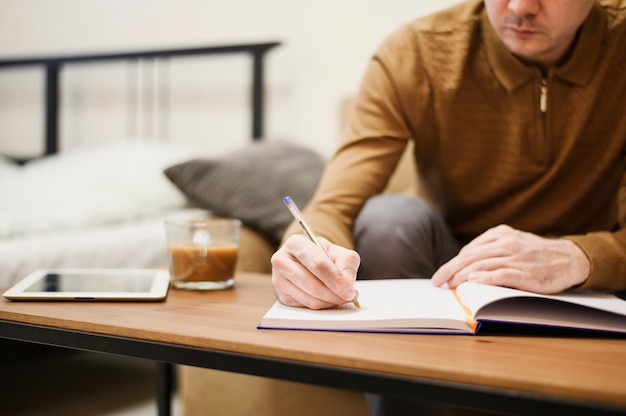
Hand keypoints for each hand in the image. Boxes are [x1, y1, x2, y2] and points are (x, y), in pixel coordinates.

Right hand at [271, 235, 360, 308]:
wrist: (306, 261)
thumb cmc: (322, 255)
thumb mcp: (338, 252)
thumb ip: (347, 263)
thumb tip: (347, 284)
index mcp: (296, 243)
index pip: (318, 264)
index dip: (336, 279)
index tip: (350, 291)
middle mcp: (282, 261)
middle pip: (313, 285)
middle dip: (335, 294)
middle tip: (350, 297)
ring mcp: (279, 280)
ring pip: (311, 299)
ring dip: (331, 302)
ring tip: (341, 296)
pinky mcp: (281, 296)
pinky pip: (307, 307)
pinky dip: (322, 305)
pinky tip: (328, 298)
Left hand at [431, 225, 589, 293]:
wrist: (570, 258)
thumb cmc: (537, 254)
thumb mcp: (513, 242)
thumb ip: (491, 249)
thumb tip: (465, 264)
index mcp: (500, 234)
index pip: (469, 250)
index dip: (453, 263)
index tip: (441, 274)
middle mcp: (506, 243)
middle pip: (470, 257)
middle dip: (450, 269)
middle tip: (436, 281)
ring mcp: (515, 257)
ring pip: (481, 265)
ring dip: (461, 276)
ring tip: (449, 285)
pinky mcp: (525, 272)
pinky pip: (500, 274)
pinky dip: (484, 278)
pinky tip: (472, 282)